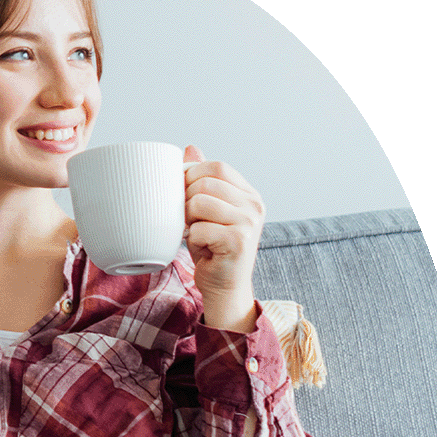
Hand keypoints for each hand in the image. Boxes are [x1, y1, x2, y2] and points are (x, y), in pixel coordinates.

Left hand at [183, 145, 262, 332]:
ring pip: (200, 203)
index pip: (217, 167)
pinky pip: (199, 229)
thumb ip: (202, 181)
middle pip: (206, 182)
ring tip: (194, 232)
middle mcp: (254, 205)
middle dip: (186, 199)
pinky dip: (192, 239)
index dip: (192, 176)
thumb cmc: (212, 249)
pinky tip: (202, 248)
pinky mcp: (239, 242)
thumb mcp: (206, 211)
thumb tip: (190, 148)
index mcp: (248, 194)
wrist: (225, 288)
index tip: (183, 194)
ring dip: (187, 219)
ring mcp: (249, 223)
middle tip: (188, 220)